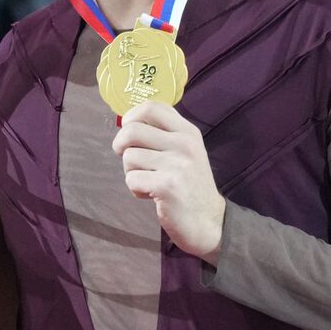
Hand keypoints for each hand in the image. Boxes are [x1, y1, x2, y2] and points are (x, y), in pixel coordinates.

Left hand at [111, 102, 225, 262]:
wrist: (209, 223)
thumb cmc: (189, 186)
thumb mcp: (185, 152)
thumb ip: (163, 134)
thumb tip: (127, 122)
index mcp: (187, 132)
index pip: (151, 107)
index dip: (132, 117)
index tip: (129, 131)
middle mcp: (184, 144)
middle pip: (131, 130)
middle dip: (121, 145)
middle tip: (130, 160)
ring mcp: (177, 164)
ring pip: (129, 156)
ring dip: (131, 172)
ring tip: (148, 180)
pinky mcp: (167, 186)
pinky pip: (132, 179)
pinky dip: (135, 189)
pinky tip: (151, 195)